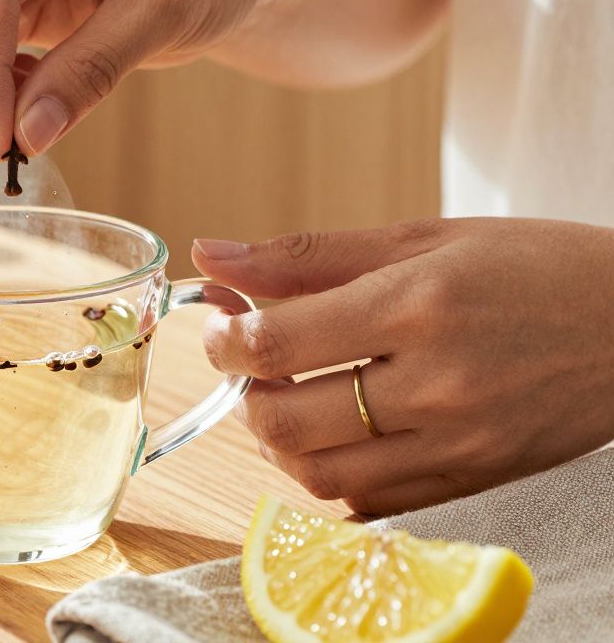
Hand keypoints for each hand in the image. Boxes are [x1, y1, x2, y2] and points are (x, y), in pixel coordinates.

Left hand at [194, 218, 613, 514]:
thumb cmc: (532, 268)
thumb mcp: (422, 238)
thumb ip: (307, 254)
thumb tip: (210, 254)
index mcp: (417, 305)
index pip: (274, 343)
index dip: (222, 338)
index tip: (220, 324)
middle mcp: (435, 382)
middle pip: (284, 421)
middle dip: (243, 391)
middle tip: (253, 362)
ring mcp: (456, 443)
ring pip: (316, 474)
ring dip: (278, 439)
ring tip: (293, 395)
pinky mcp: (471, 482)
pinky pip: (367, 502)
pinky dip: (331, 472)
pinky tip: (340, 432)